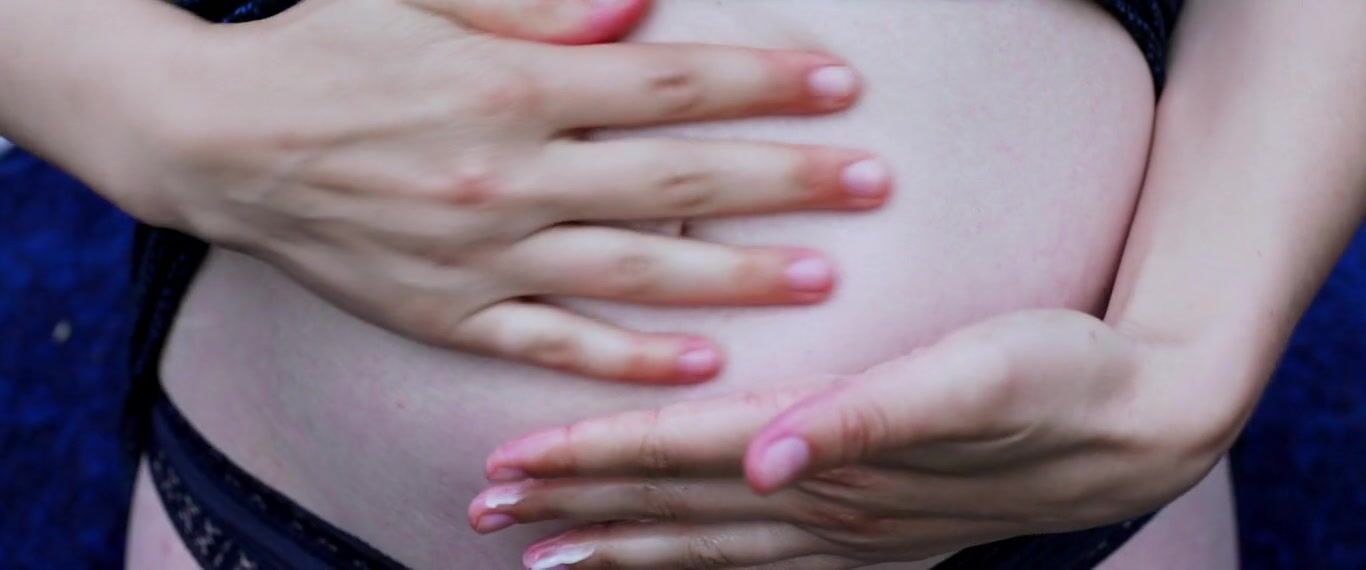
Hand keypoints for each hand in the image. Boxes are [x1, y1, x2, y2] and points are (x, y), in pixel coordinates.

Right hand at [100, 0, 889, 382]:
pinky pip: (556, 343)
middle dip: (784, 181)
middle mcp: (507, 177)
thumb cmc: (328, 50)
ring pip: (634, 272)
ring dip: (736, 276)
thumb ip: (537, 5)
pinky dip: (631, 358)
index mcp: (511, 88)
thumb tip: (639, 0)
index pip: (666, 85)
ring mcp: (481, 255)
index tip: (837, 90)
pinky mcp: (449, 314)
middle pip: (676, 181)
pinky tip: (704, 362)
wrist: (220, 142)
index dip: (759, 84)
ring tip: (821, 278)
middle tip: (872, 186)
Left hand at [472, 310, 1238, 567]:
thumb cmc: (1056, 381)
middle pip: (672, 511)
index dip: (590, 460)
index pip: (680, 459)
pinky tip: (673, 568)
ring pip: (707, 546)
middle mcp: (826, 509)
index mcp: (829, 456)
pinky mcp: (881, 535)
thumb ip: (863, 420)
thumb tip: (763, 459)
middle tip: (482, 508)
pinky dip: (702, 566)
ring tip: (544, 552)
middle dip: (574, 510)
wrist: (1138, 423)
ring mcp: (852, 533)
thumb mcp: (972, 381)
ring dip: (621, 545)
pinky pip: (766, 564)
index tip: (505, 464)